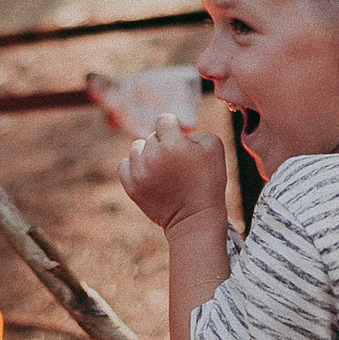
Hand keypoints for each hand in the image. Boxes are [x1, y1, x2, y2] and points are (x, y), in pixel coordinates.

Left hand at [119, 114, 228, 232]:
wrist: (195, 219)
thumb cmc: (208, 181)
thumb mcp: (214, 148)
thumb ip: (195, 131)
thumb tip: (177, 132)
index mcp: (173, 144)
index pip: (164, 120)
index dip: (175, 130)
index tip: (182, 145)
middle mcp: (152, 156)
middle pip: (152, 136)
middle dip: (164, 145)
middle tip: (177, 164)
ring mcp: (139, 173)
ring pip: (137, 148)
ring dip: (148, 155)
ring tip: (163, 170)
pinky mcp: (131, 187)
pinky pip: (124, 165)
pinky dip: (135, 168)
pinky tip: (149, 176)